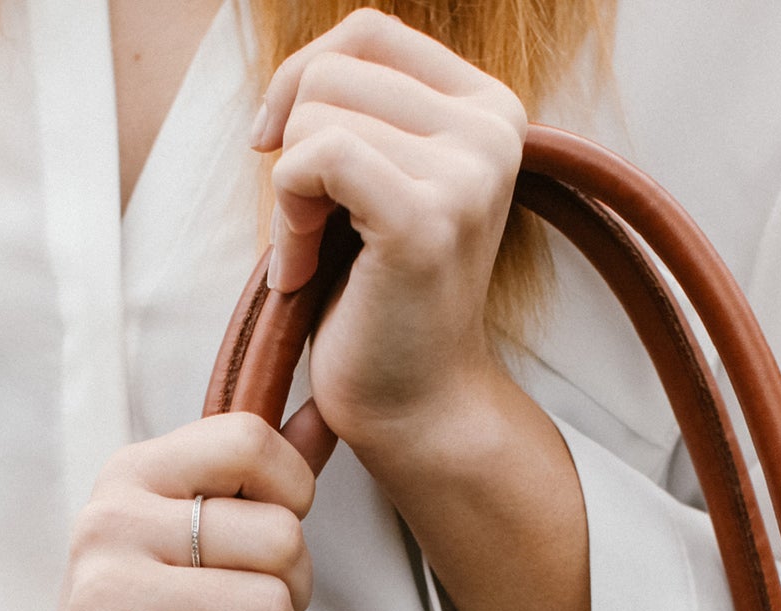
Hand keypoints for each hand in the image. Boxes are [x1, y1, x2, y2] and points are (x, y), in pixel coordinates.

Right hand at [0, 413, 316, 610]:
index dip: (293, 494)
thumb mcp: (195, 538)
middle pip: (278, 534)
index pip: (248, 440)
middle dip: (295, 591)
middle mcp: (111, 521)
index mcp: (134, 475)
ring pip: (266, 606)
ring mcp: (104, 591)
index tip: (268, 542)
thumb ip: (259, 479)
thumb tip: (326, 410)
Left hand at [251, 8, 525, 453]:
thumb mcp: (379, 175)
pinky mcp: (426, 219)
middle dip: (292, 147)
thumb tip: (297, 70)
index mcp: (490, 108)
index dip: (303, 81)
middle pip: (332, 70)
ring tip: (315, 253)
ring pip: (314, 113)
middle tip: (312, 227)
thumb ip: (365, 107)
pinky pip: (314, 158)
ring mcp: (468, 173)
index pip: (367, 32)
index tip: (289, 154)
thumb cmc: (379, 295)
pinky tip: (303, 269)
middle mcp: (493, 129)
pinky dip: (287, 218)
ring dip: (288, 193)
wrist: (414, 404)